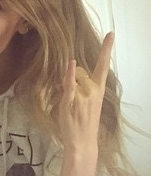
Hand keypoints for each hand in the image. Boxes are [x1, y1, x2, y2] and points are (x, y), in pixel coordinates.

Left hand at [58, 32, 113, 153]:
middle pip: (81, 71)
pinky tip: (71, 63)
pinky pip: (70, 84)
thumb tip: (65, 79)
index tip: (110, 34)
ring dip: (66, 87)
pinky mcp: (71, 100)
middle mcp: (93, 90)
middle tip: (82, 87)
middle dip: (75, 76)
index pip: (103, 65)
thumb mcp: (82, 102)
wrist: (82, 141)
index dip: (106, 49)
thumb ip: (75, 88)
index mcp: (98, 89)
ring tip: (70, 107)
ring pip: (72, 79)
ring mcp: (83, 95)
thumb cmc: (83, 123)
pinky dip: (70, 74)